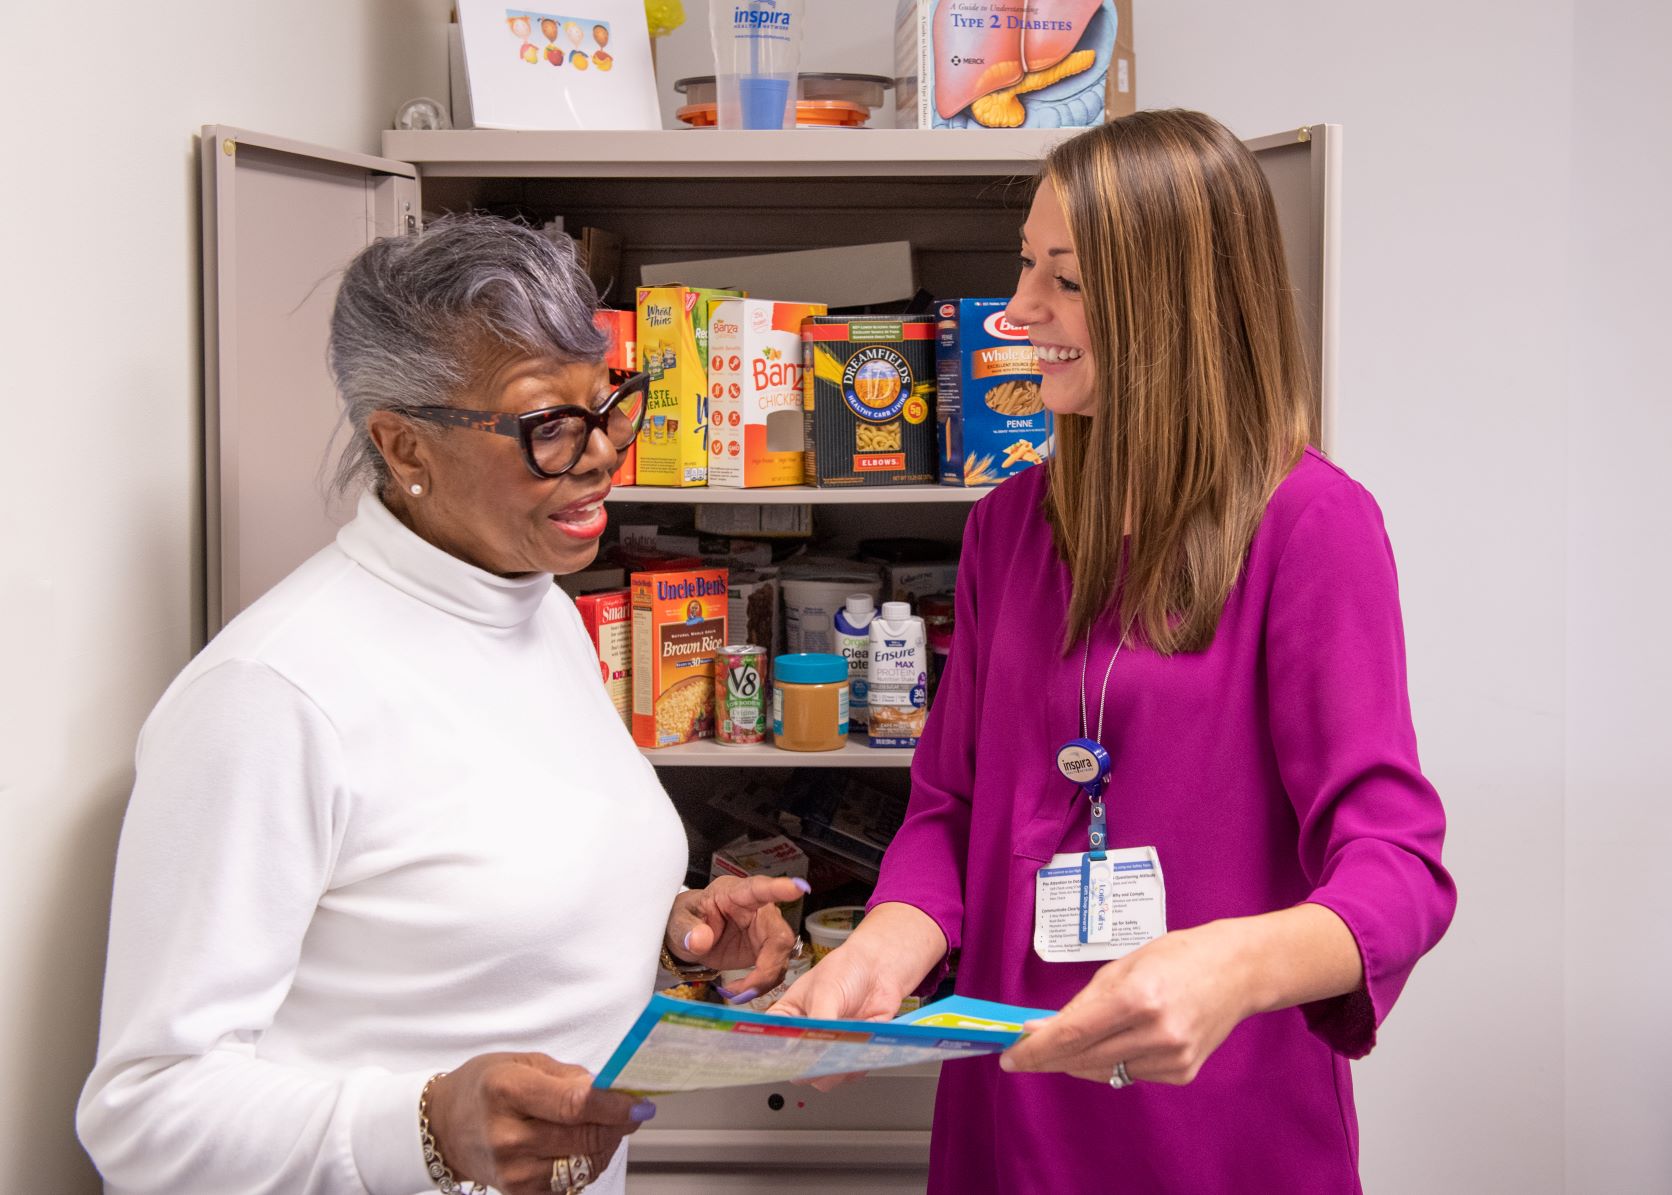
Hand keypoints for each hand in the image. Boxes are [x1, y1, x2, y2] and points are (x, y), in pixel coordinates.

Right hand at [424, 1053, 653, 1193]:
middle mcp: (509, 1136)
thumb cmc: (484, 1087)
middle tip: (630, 1110)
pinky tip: (581, 1146)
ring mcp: (514, 1171)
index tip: (640, 1103)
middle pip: (585, 1137)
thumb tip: (612, 1089)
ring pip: (585, 1164)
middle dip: (618, 1124)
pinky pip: (572, 1183)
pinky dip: (586, 1163)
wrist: (444, 1127)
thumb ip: (569, 1076)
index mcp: (508, 1091)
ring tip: (603, 1126)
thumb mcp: (523, 1062)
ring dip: (605, 1145)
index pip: (575, 1105)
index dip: (615, 1106)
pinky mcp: (519, 1193)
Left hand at [664, 874, 807, 1002]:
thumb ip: (687, 929)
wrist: (688, 937)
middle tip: (749, 988)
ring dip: (764, 979)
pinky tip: (741, 992)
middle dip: (769, 965)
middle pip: (779, 934)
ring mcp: (764, 930)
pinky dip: (760, 985)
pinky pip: (774, 969)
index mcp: (734, 893)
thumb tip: (701, 940)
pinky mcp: (765, 950)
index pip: (758, 889)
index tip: (797, 888)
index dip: (778, 889)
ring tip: (738, 993)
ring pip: (781, 954)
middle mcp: (757, 909)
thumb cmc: (686, 919)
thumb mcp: (678, 921)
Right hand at [770, 903, 942, 1091]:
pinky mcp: (855, 1050)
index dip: (779, 1057)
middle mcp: (808, 1036)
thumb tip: (815, 1052)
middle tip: (820, 1061)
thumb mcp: (824, 992)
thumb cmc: (846, 968)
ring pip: (826, 1076)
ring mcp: (832, 1045)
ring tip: (843, 1057)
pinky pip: (853, 1071)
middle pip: (800, 1068)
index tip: (791, 1060)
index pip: (775, 1045)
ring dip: (835, 1073)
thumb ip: (818, 1023)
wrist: (880, 963)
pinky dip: (857, 1068)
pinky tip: (860, 1053)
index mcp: (789, 1018)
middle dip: (810, 1069)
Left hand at [1000, 921, 1253, 1085]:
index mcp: (1137, 997)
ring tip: (1065, 1044)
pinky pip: (1129, 1074)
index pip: (1071, 1034)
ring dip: (1076, 1060)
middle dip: (1048, 1057)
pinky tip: (1111, 1044)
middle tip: (1024, 1053)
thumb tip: (1041, 1029)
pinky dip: (1110, 1062)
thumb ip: (1082, 1003)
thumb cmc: (1178, 957)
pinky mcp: (1182, 1073)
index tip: (1011, 1057)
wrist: (1238, 971)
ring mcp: (1172, 1058)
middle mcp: (1156, 1033)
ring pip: (1102, 1071)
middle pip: (1082, 1057)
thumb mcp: (1123, 966)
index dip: (1036, 1049)